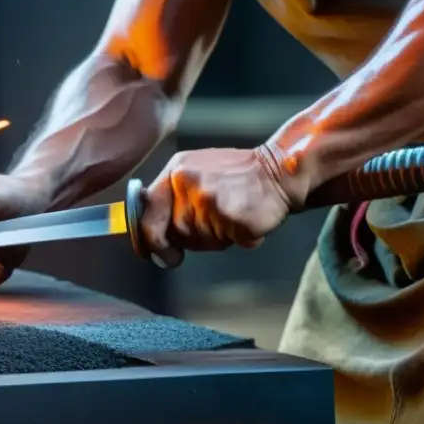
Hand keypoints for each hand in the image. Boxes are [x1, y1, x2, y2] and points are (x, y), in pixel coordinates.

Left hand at [141, 147, 293, 267]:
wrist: (278, 171)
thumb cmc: (238, 177)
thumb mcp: (196, 173)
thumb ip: (171, 198)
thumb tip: (149, 236)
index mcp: (175, 171)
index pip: (146, 212)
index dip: (145, 238)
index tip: (149, 252)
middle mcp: (187, 183)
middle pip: (173, 233)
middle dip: (191, 239)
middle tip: (211, 230)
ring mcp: (208, 199)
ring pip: (198, 241)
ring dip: (215, 238)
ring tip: (231, 217)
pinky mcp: (229, 215)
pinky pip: (224, 242)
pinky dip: (236, 238)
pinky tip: (244, 221)